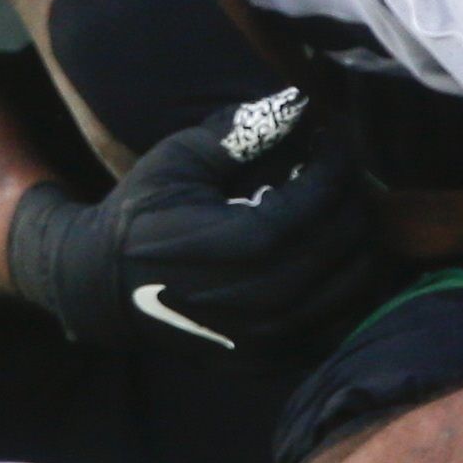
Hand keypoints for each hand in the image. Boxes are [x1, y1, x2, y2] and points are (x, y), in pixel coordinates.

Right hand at [6, 88, 387, 353]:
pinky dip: (350, 284)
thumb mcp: (178, 161)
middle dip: (353, 194)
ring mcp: (271, 338)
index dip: (336, 163)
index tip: (330, 139)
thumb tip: (298, 102)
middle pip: (346, 239)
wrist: (103, 289)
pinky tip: (331, 252)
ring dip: (359, 237)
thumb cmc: (142, 215)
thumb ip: (242, 132)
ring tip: (338, 207)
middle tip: (338, 170)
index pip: (321, 198)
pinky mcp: (273, 360)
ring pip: (355, 282)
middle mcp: (264, 299)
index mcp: (241, 245)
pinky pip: (341, 321)